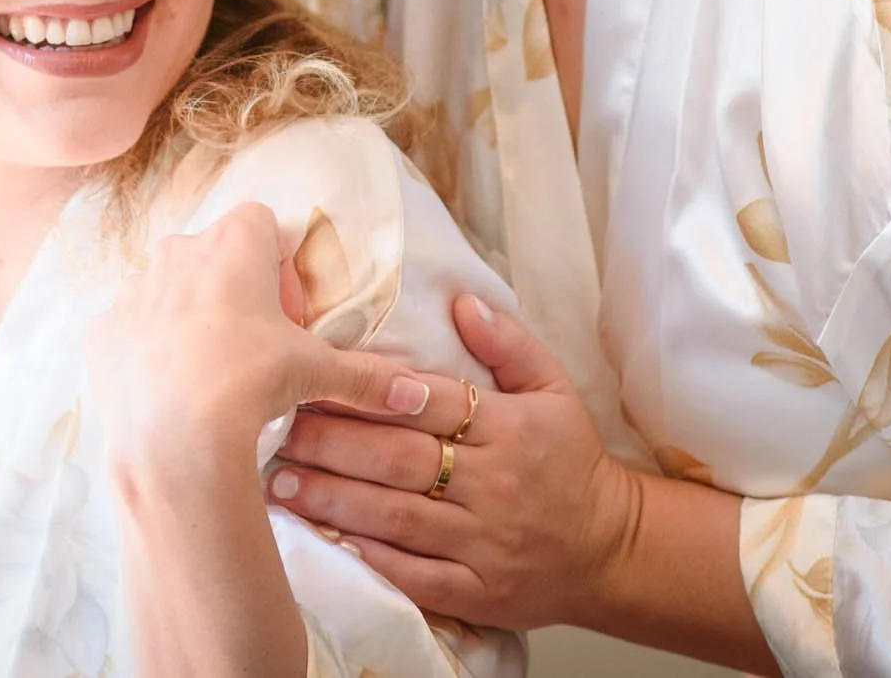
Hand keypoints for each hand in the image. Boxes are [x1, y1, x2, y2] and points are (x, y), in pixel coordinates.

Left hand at [83, 202, 431, 478]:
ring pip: (167, 290)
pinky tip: (168, 391)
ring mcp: (132, 291)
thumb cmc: (250, 384)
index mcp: (232, 244)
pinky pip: (129, 330)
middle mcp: (177, 253)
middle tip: (255, 348)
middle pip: (212, 254)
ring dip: (189, 319)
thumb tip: (419, 395)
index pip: (261, 224)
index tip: (287, 316)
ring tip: (210, 375)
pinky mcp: (101, 332)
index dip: (278, 267)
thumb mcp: (316, 374)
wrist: (173, 439)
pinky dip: (146, 351)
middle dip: (234, 292)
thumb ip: (368, 377)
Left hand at [265, 292, 644, 629]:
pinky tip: (329, 544)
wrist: (613, 547)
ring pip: (397, 516)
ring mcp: (484, 540)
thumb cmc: (572, 461)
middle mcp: (494, 482)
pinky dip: (372, 560)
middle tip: (277, 431)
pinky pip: (417, 577)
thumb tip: (461, 300)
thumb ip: (509, 343)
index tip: (313, 379)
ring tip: (282, 484)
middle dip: (333, 443)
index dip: (368, 391)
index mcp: (509, 427)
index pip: (428, 401)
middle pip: (400, 457)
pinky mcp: (479, 590)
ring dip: (334, 499)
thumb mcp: (555, 390)